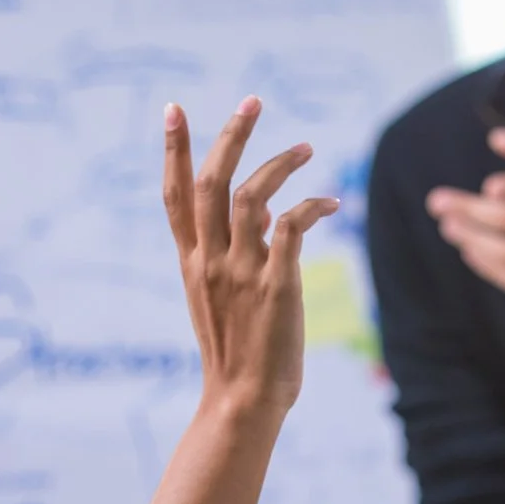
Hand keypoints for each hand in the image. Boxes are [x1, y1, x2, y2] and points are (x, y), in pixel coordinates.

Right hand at [164, 97, 338, 419]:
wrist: (242, 402)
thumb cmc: (239, 355)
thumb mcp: (224, 297)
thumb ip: (236, 251)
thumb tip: (262, 209)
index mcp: (192, 263)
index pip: (174, 196)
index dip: (173, 150)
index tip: (175, 109)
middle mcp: (210, 262)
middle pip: (210, 182)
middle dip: (231, 135)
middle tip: (253, 101)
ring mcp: (241, 273)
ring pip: (250, 196)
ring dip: (279, 164)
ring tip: (307, 148)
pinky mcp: (275, 286)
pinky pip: (292, 227)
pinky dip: (312, 206)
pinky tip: (331, 203)